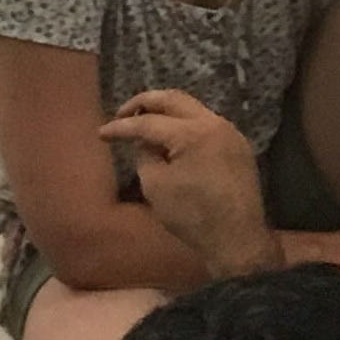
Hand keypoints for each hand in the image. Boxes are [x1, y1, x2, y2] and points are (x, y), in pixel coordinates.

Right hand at [99, 88, 274, 274]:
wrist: (237, 238)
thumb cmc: (192, 215)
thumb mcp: (156, 187)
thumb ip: (145, 156)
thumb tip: (143, 142)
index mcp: (193, 133)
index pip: (149, 122)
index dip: (122, 127)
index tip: (102, 134)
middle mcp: (215, 123)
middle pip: (175, 100)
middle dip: (145, 103)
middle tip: (123, 114)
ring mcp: (231, 133)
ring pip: (193, 110)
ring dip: (167, 113)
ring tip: (144, 125)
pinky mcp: (238, 146)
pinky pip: (206, 125)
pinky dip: (185, 126)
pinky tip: (171, 140)